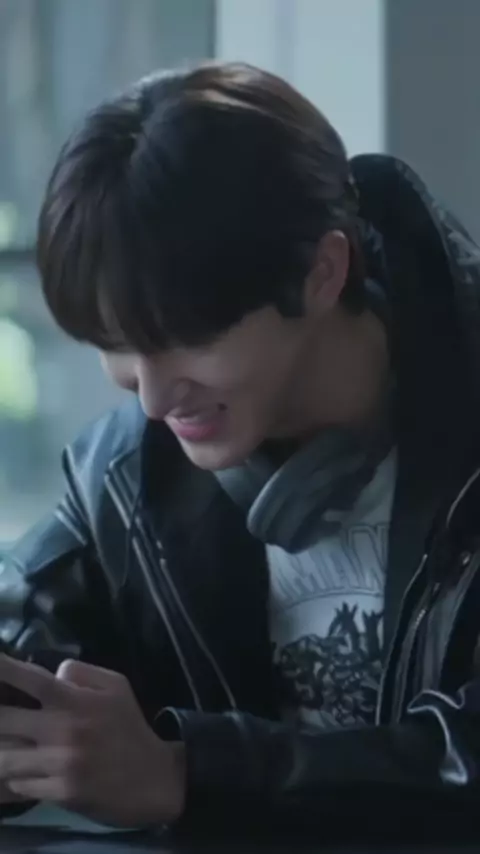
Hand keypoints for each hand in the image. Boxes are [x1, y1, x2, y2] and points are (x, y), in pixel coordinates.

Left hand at [0, 655, 185, 826]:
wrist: (152, 778)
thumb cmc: (129, 727)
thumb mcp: (116, 685)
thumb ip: (81, 672)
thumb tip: (51, 673)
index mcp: (74, 699)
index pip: (29, 678)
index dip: (2, 669)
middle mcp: (62, 728)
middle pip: (4, 719)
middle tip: (7, 721)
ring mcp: (59, 763)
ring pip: (4, 758)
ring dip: (4, 753)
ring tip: (14, 747)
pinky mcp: (59, 792)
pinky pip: (19, 785)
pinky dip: (18, 779)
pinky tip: (29, 774)